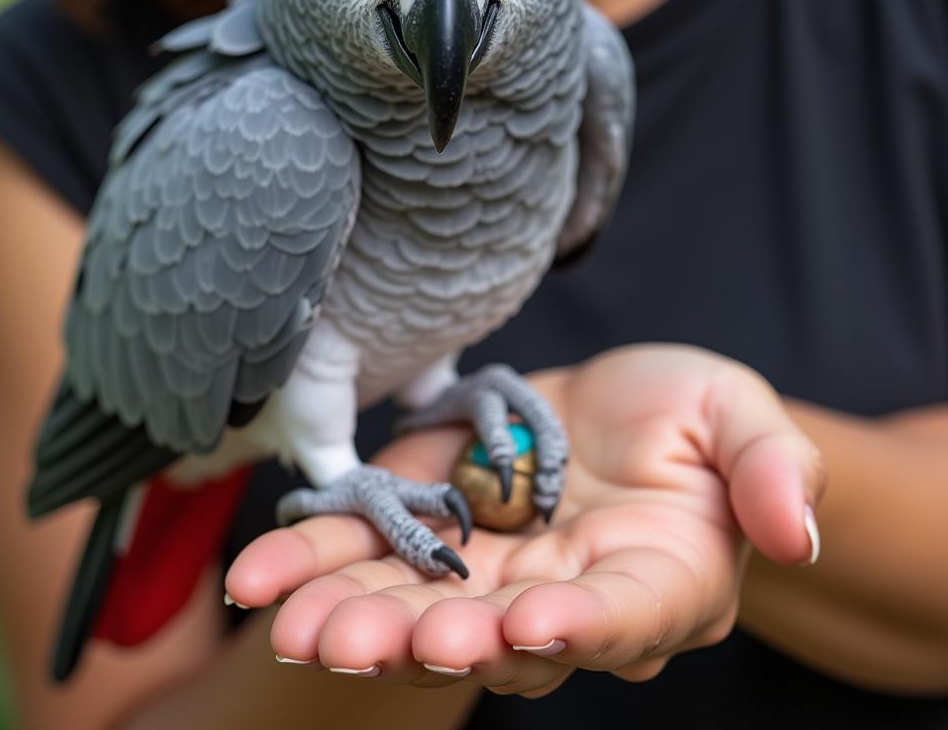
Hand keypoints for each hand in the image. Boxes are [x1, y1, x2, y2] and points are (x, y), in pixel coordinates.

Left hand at [225, 344, 824, 696]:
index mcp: (655, 582)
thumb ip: (771, 469)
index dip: (579, 626)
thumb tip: (792, 528)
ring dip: (353, 617)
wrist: (625, 411)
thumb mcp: (744, 420)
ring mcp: (488, 569)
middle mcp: (563, 598)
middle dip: (427, 638)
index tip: (523, 622)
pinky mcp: (431, 524)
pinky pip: (371, 552)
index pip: (621, 617)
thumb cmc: (696, 420)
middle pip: (498, 635)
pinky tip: (259, 577)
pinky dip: (318, 561)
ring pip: (419, 608)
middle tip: (359, 641)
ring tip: (290, 622)